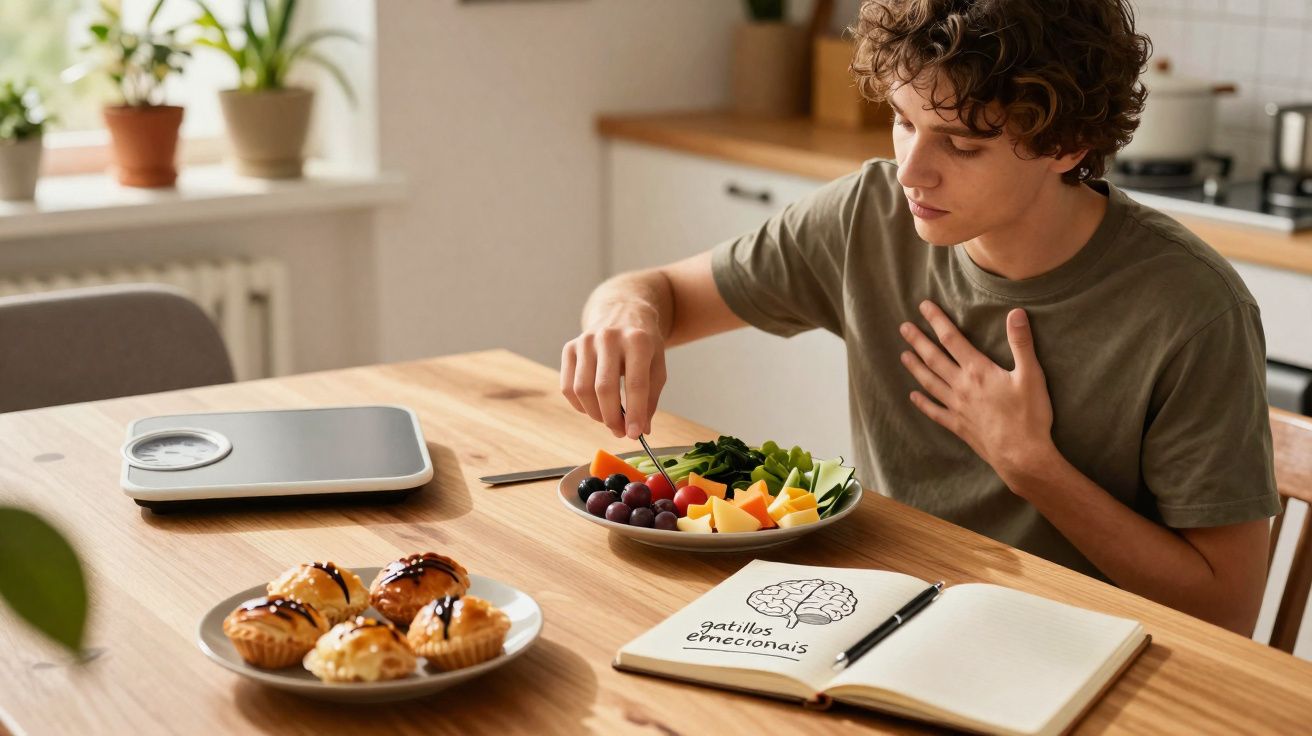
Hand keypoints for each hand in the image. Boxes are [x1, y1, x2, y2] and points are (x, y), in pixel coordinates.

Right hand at [560, 305, 666, 439]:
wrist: (623, 313)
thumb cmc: (643, 345)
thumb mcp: (657, 366)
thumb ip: (650, 399)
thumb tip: (641, 431)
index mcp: (638, 340)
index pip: (636, 384)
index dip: (635, 413)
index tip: (635, 435)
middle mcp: (609, 337)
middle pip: (604, 388)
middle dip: (612, 418)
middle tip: (620, 432)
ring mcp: (585, 341)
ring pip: (582, 390)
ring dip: (595, 414)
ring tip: (608, 419)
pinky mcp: (570, 347)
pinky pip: (568, 386)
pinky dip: (579, 405)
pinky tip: (593, 407)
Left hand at [898, 300, 1056, 481]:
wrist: (1021, 455)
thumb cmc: (1030, 415)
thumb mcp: (1031, 375)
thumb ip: (1021, 343)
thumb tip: (1016, 313)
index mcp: (978, 370)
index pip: (952, 339)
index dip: (937, 321)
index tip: (923, 307)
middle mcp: (962, 386)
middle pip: (934, 358)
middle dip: (918, 341)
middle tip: (903, 328)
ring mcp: (957, 407)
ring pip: (930, 382)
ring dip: (915, 368)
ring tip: (903, 355)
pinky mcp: (958, 425)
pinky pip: (935, 412)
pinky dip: (923, 403)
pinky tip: (913, 396)